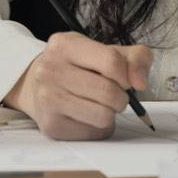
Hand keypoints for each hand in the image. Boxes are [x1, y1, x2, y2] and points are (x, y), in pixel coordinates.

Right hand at [4, 32, 152, 140]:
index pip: (111, 62)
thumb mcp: (105, 51)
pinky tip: (86, 115)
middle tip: (114, 94)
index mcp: (65, 45)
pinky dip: (98, 126)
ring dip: (111, 113)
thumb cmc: (78, 67)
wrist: (36, 85)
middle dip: (121, 97)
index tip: (125, 79)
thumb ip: (135, 59)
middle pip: (108, 92)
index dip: (127, 75)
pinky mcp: (52, 125)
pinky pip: (94, 133)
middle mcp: (50, 70)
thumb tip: (140, 82)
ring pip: (103, 116)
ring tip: (100, 104)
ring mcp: (48, 99)